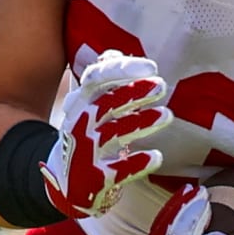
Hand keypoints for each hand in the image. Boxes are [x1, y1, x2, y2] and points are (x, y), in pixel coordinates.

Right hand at [41, 50, 171, 217]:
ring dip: (140, 122)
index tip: (152, 67)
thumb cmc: (87, 136)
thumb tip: (114, 53)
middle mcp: (80, 124)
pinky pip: (118, 170)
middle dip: (133, 92)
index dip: (122, 70)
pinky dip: (136, 163)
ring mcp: (86, 152)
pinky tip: (156, 157)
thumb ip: (104, 82)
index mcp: (81, 103)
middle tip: (162, 85)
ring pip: (112, 134)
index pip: (96, 79)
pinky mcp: (96, 178)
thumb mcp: (90, 107)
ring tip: (167, 115)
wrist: (67, 181)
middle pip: (105, 103)